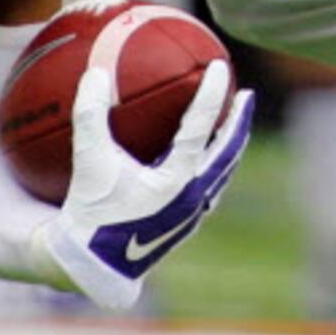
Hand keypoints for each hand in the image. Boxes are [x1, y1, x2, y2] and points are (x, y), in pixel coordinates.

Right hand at [35, 58, 253, 312]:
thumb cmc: (89, 213)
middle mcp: (194, 197)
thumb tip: (95, 72)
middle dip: (239, 121)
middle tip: (246, 93)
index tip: (220, 65)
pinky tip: (202, 160)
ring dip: (229, 146)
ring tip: (233, 124)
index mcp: (177, 180)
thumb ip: (90, 116)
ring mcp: (193, 214)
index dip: (211, 94)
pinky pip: (208, 188)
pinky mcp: (185, 225)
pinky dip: (211, 166)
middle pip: (228, 151)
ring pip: (222, 173)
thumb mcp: (89, 162)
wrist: (89, 269)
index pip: (201, 127)